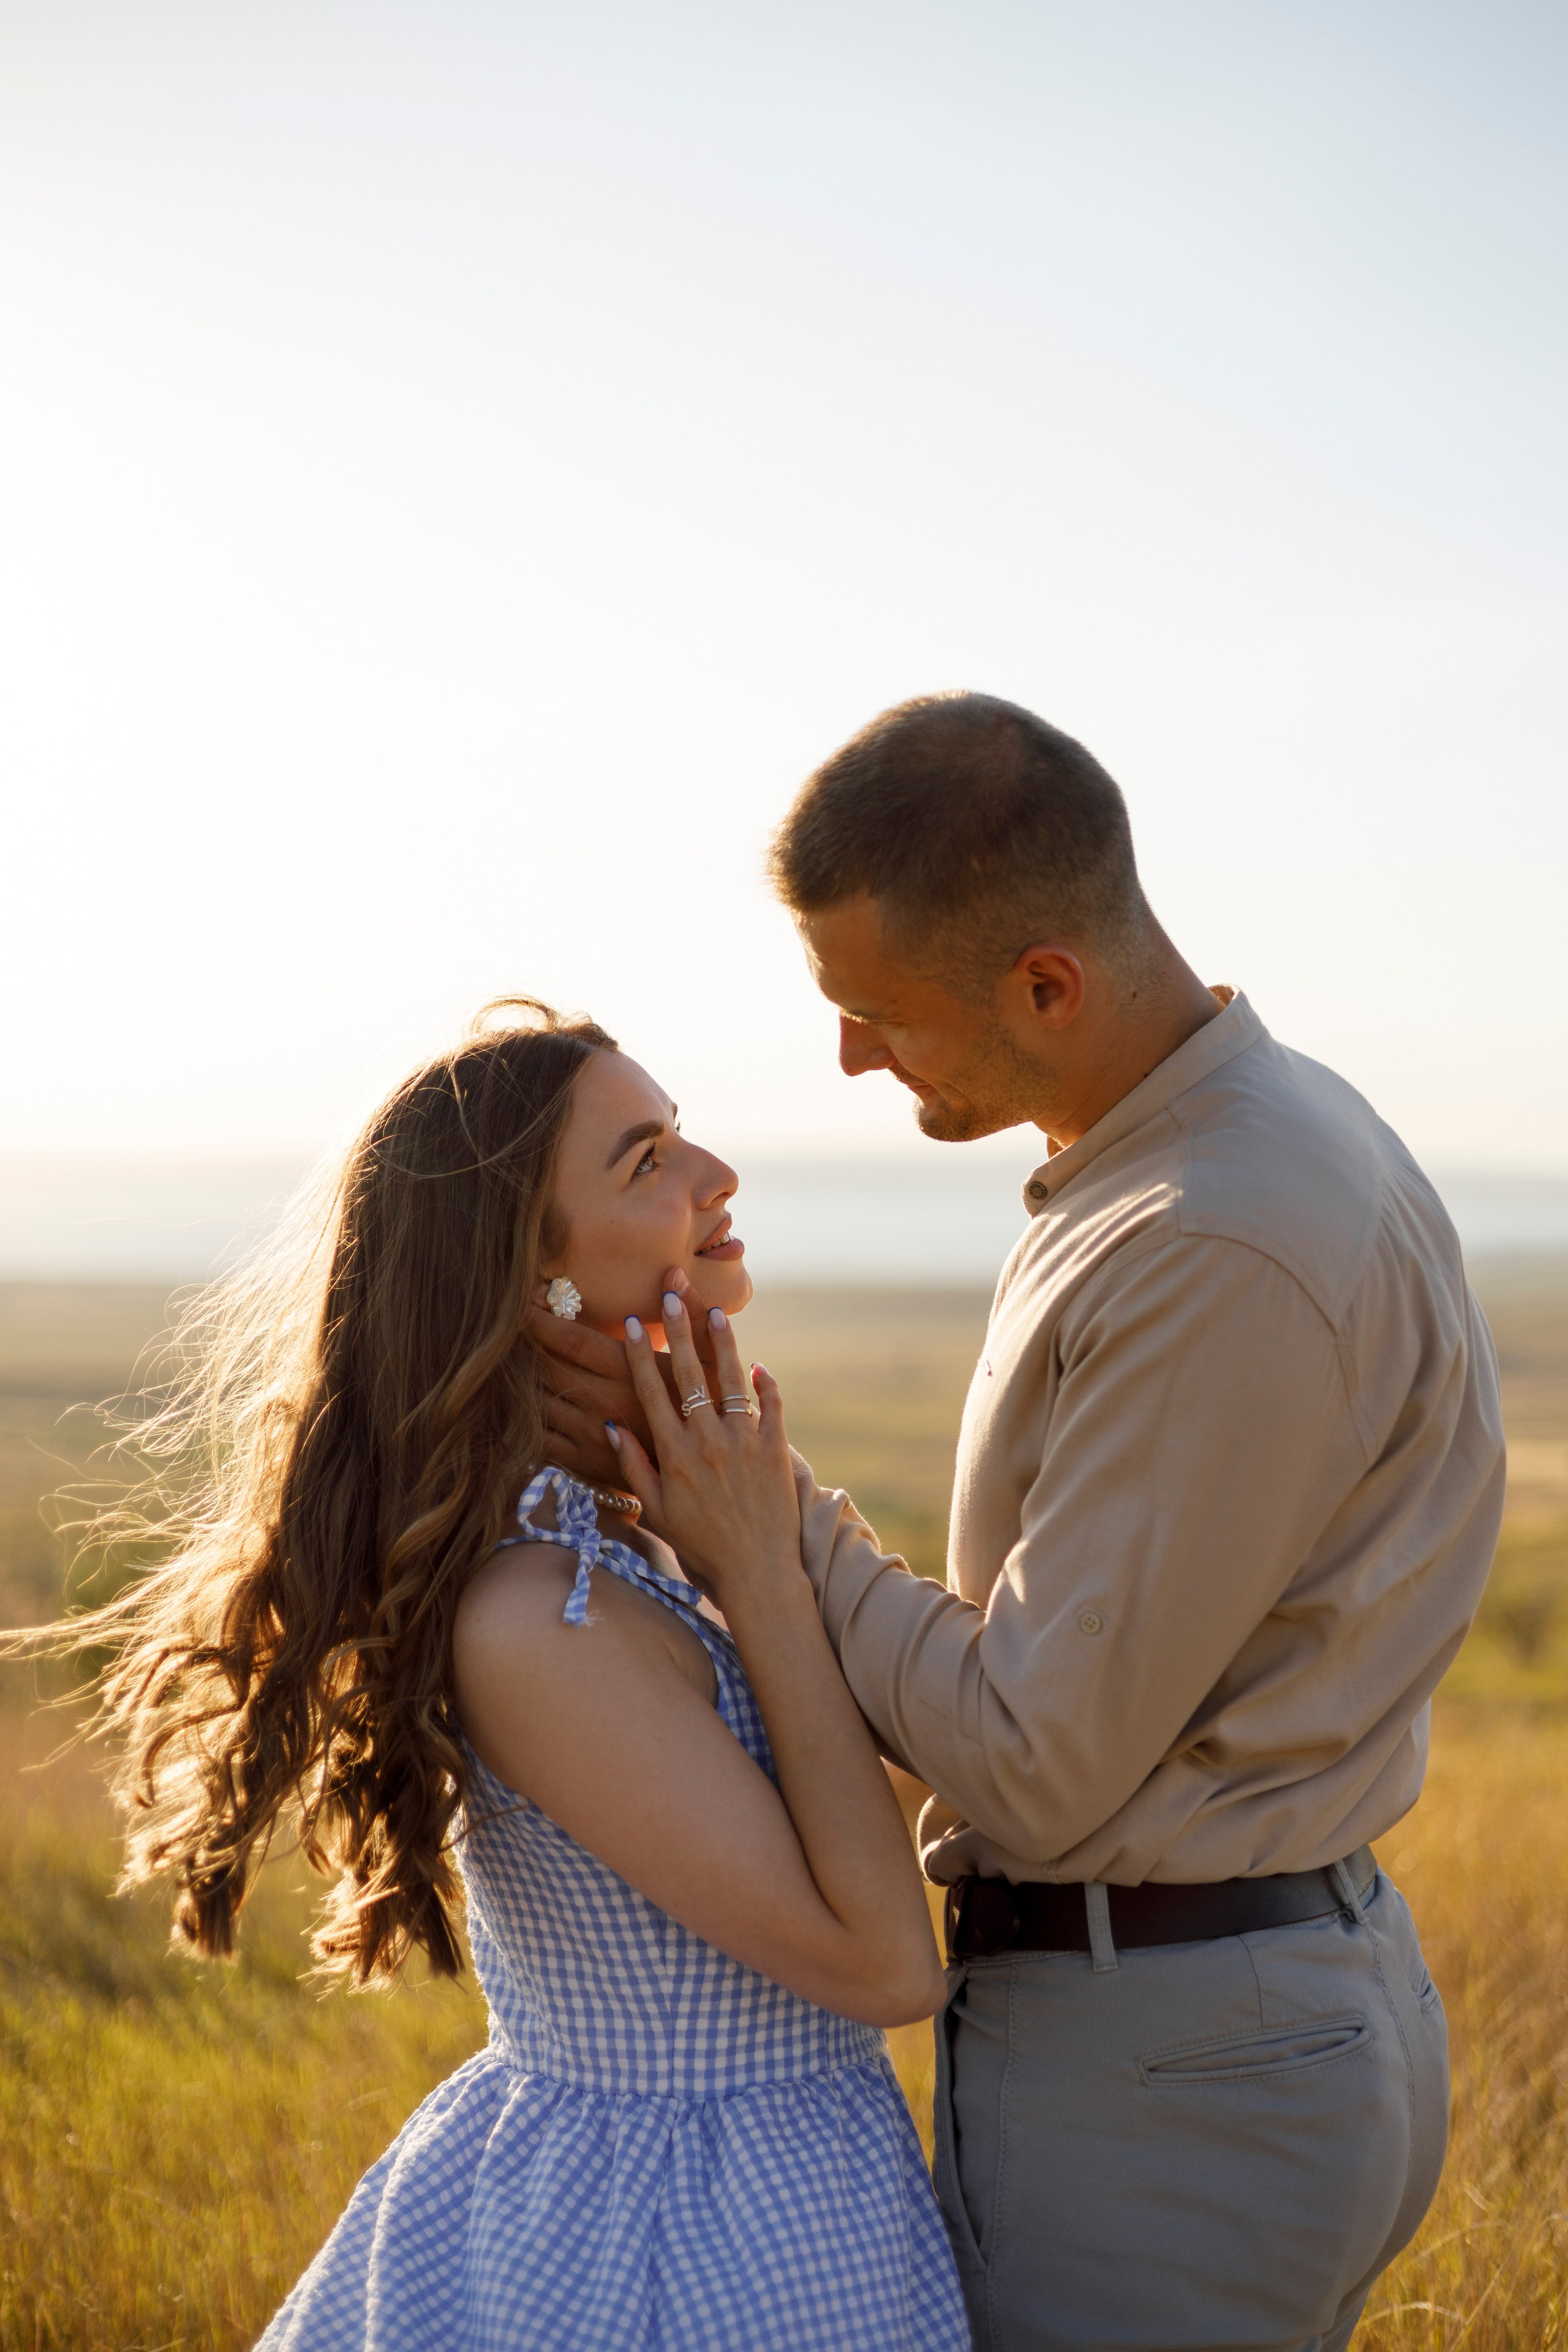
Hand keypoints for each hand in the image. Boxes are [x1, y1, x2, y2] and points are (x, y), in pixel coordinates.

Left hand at [531, 1266, 715, 1485]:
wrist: (708, 1483)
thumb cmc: (711, 1415)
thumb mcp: (712, 1364)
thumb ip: (692, 1316)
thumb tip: (673, 1275)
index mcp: (629, 1374)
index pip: (570, 1340)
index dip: (541, 1319)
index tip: (524, 1300)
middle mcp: (602, 1403)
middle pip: (545, 1366)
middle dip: (523, 1344)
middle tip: (508, 1326)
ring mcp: (588, 1435)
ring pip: (536, 1400)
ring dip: (519, 1379)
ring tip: (509, 1360)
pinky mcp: (580, 1463)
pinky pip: (537, 1436)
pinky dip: (523, 1417)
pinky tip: (518, 1403)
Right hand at [609, 1288, 801, 1606]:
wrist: (757, 1570)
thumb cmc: (702, 1545)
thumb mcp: (657, 1511)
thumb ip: (634, 1467)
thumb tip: (611, 1427)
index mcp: (674, 1455)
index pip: (651, 1393)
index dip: (637, 1355)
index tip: (629, 1323)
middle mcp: (708, 1441)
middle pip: (688, 1375)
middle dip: (678, 1331)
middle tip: (670, 1296)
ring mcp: (744, 1442)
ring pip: (732, 1380)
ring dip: (723, 1343)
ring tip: (715, 1313)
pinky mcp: (776, 1449)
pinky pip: (773, 1406)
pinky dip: (767, 1384)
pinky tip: (759, 1366)